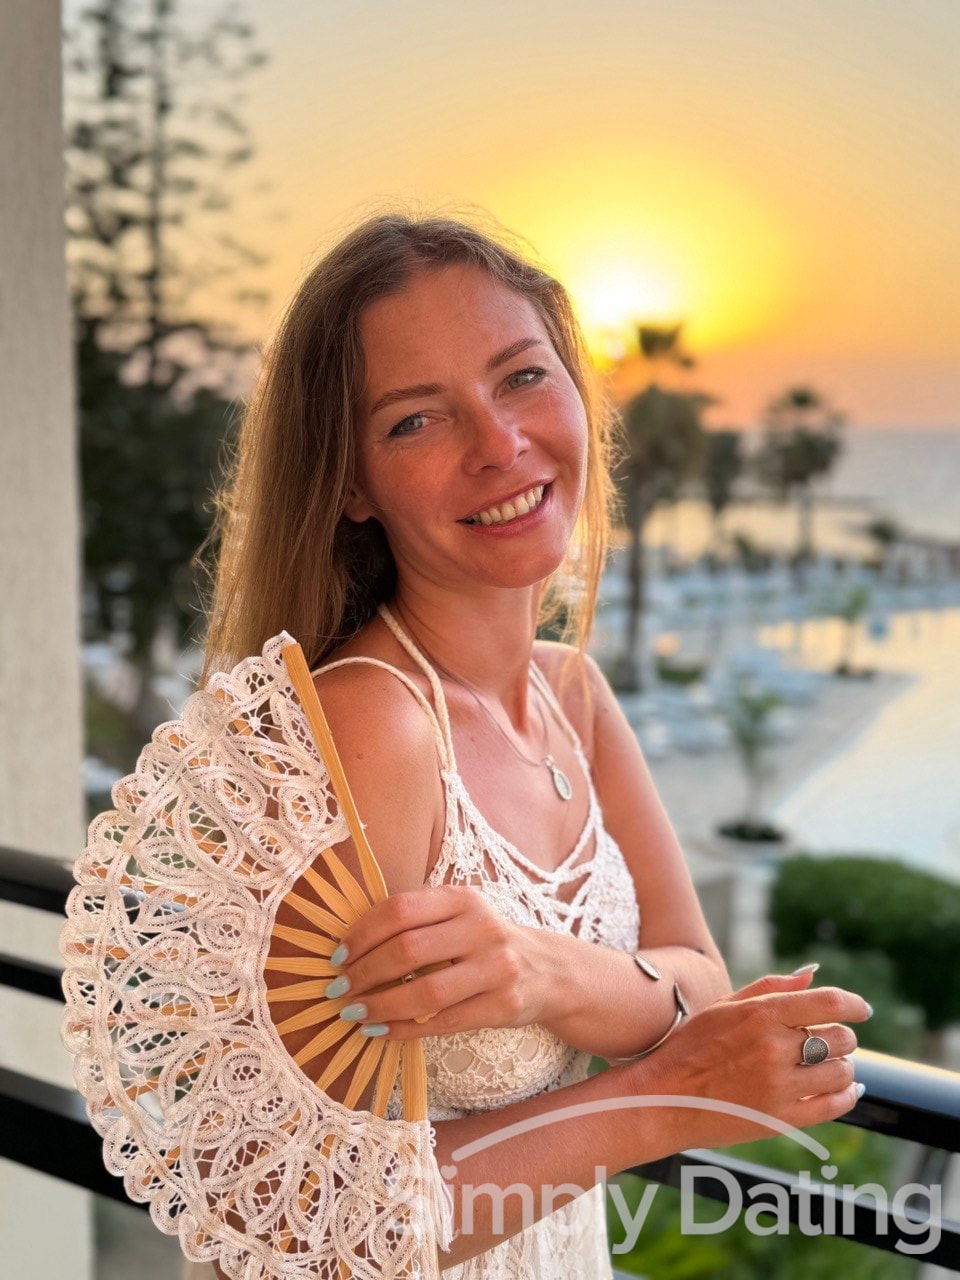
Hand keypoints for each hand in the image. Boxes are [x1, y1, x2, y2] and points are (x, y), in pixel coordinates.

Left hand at [326, 884, 547, 1039]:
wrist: (547, 970)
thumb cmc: (484, 942)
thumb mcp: (459, 916)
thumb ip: (415, 922)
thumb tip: (349, 947)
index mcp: (463, 899)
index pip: (401, 909)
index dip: (362, 934)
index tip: (338, 956)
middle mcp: (482, 928)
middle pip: (408, 950)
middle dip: (364, 973)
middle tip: (339, 990)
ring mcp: (496, 968)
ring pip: (425, 992)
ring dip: (380, 1006)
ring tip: (355, 1015)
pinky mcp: (503, 1006)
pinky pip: (443, 1022)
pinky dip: (405, 1029)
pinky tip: (383, 1032)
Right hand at [632, 968, 871, 1149]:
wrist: (663, 1098)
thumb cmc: (690, 1047)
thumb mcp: (724, 1006)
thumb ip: (770, 987)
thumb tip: (812, 975)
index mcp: (761, 1014)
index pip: (829, 1002)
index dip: (854, 1004)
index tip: (863, 1009)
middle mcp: (774, 1048)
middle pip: (840, 1038)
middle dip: (843, 1037)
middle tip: (832, 1040)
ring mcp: (779, 1086)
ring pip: (842, 1072)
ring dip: (843, 1066)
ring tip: (829, 1065)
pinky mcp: (781, 1119)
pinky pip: (834, 1106)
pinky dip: (846, 1096)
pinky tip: (843, 1089)